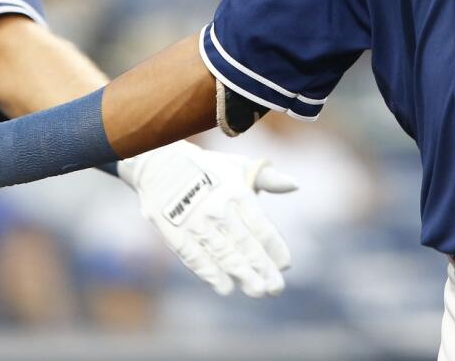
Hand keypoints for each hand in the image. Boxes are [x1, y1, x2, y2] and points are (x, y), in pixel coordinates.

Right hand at [118, 141, 296, 297]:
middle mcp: (218, 208)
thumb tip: (296, 185)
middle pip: (246, 246)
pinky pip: (196, 258)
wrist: (159, 163)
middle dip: (263, 269)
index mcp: (236, 191)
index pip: (261, 227)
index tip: (285, 265)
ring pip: (224, 255)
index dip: (274, 249)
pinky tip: (225, 287)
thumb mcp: (237, 166)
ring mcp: (195, 222)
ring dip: (242, 276)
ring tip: (258, 290)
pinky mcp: (175, 233)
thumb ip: (267, 177)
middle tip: (275, 288)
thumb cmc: (207, 168)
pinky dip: (211, 274)